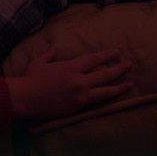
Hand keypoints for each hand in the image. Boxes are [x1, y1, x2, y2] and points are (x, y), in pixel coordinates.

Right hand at [6, 47, 132, 121]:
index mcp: (70, 67)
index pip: (93, 59)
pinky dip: (108, 97)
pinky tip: (115, 96)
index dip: (106, 55)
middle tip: (129, 63)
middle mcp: (78, 80)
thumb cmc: (30, 79)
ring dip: (119, 85)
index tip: (117, 52)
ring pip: (105, 89)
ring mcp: (80, 94)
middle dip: (118, 68)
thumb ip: (49, 54)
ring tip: (130, 83)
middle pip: (103, 73)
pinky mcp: (78, 107)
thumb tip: (54, 49)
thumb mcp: (39, 62)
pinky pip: (97, 101)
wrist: (26, 99)